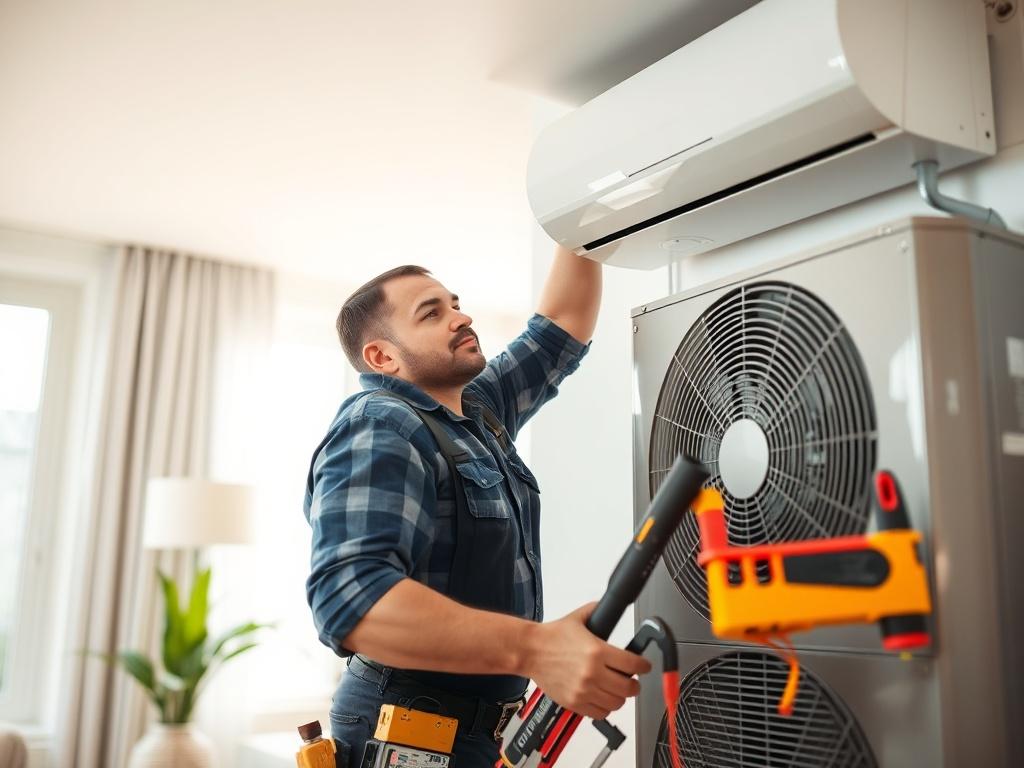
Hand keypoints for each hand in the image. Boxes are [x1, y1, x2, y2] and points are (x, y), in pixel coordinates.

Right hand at [521, 602, 651, 719]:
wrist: (530, 651)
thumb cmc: (552, 636)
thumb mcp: (578, 618)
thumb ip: (597, 611)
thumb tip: (609, 608)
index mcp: (597, 651)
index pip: (633, 664)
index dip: (643, 665)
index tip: (644, 666)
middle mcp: (593, 673)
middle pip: (629, 687)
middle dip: (634, 683)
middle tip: (631, 679)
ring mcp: (584, 690)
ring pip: (617, 703)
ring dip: (620, 696)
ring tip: (616, 689)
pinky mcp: (574, 702)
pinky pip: (600, 713)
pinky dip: (605, 708)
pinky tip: (602, 698)